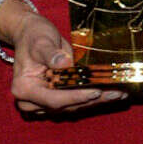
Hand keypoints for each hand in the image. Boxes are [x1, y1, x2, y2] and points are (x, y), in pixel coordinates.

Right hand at [10, 12, 124, 112]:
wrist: (30, 35)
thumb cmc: (34, 36)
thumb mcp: (41, 41)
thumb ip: (51, 53)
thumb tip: (64, 63)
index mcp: (24, 89)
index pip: (53, 99)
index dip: (76, 97)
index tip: (95, 91)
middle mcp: (31, 101)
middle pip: (65, 106)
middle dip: (92, 100)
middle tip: (116, 94)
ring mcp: (42, 103)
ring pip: (72, 107)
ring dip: (96, 101)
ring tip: (119, 94)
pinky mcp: (54, 100)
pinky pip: (74, 102)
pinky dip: (91, 98)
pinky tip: (111, 92)